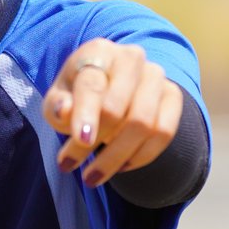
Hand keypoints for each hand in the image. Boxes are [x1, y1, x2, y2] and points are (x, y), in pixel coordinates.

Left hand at [41, 38, 183, 187]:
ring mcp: (156, 76)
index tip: (81, 142)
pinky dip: (142, 156)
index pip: (92, 85)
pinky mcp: (172, 95)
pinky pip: (164, 133)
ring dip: (117, 157)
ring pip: (144, 124)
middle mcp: (131, 58)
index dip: (86, 115)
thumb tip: (64, 111)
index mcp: (98, 52)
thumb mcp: (58, 100)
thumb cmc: (76, 96)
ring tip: (93, 177)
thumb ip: (56, 106)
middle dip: (97, 142)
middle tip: (74, 167)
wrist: (109, 88)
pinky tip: (121, 167)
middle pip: (118, 108)